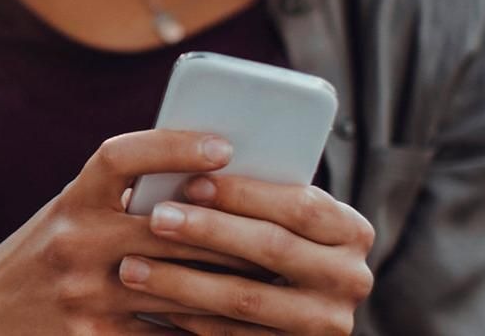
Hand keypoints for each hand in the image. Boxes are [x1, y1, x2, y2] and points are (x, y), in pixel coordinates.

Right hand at [0, 130, 253, 334]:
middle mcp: (73, 242)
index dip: (173, 145)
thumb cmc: (46, 256)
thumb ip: (123, 200)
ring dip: (233, 284)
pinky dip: (208, 331)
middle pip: (171, 229)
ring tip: (277, 278)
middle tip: (284, 227)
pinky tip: (241, 326)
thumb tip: (210, 182)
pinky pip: (168, 335)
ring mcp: (83, 295)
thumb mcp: (71, 215)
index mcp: (71, 200)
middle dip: (232, 230)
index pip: (122, 157)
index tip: (223, 144)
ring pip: (180, 287)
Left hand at [117, 175, 375, 334]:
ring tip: (133, 267)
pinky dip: (190, 318)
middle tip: (156, 219)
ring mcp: (326, 322)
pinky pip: (234, 335)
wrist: (293, 315)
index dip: (244, 193)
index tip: (191, 183)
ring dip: (183, 281)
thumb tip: (191, 166)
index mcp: (351, 231)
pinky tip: (153, 304)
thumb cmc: (270, 244)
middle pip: (272, 247)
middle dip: (208, 231)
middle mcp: (351, 278)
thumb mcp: (279, 219)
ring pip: (246, 298)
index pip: (299, 204)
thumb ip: (255, 198)